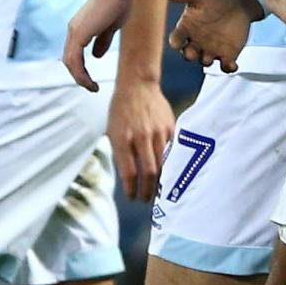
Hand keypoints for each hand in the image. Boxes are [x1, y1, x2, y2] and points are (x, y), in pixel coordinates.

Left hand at [62, 0, 135, 91]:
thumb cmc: (119, 3)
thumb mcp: (111, 27)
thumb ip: (102, 41)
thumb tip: (96, 56)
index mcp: (80, 28)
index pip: (74, 53)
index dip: (81, 68)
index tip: (92, 79)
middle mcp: (73, 30)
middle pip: (69, 60)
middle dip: (79, 76)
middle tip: (92, 87)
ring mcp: (74, 32)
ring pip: (70, 62)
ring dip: (80, 78)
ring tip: (92, 88)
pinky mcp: (79, 33)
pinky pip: (75, 60)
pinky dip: (81, 73)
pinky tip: (90, 81)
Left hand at [109, 77, 175, 200]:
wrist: (137, 85)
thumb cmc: (121, 110)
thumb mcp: (113, 131)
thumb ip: (121, 153)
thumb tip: (130, 178)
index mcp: (122, 139)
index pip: (129, 172)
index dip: (132, 189)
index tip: (133, 198)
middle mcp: (140, 137)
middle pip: (150, 172)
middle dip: (149, 190)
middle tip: (147, 199)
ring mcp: (157, 132)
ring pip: (164, 164)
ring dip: (162, 181)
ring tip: (159, 190)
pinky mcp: (170, 127)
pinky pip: (173, 151)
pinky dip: (171, 164)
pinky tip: (168, 172)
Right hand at [165, 0, 259, 73]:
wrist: (238, 3)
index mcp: (187, 28)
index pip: (177, 38)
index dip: (176, 42)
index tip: (176, 42)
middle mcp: (196, 42)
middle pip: (188, 54)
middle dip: (189, 55)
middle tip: (191, 53)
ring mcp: (211, 49)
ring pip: (205, 61)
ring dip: (206, 61)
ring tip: (209, 58)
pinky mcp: (228, 54)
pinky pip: (226, 66)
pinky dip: (229, 68)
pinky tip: (232, 65)